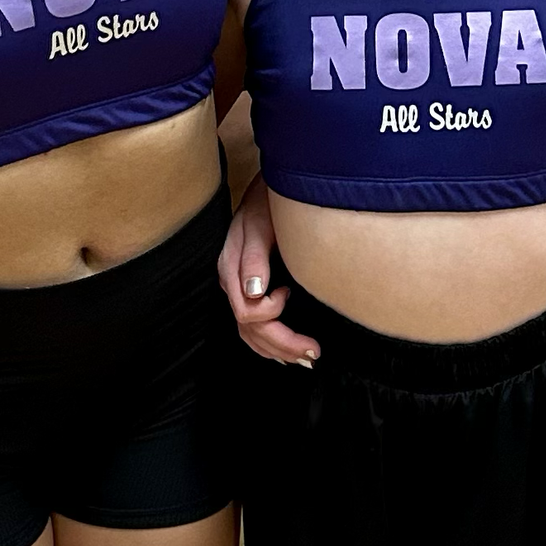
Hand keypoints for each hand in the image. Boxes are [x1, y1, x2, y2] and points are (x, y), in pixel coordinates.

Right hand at [215, 182, 316, 365]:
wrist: (269, 187)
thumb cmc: (267, 202)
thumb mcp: (261, 223)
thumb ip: (255, 257)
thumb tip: (254, 291)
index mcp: (232, 270)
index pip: (248, 314)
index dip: (273, 318)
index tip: (291, 294)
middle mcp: (232, 283)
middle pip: (251, 330)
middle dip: (283, 344)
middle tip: (314, 352)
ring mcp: (238, 287)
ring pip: (250, 334)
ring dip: (276, 349)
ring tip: (304, 358)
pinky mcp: (246, 288)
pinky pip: (250, 327)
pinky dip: (267, 344)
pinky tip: (281, 351)